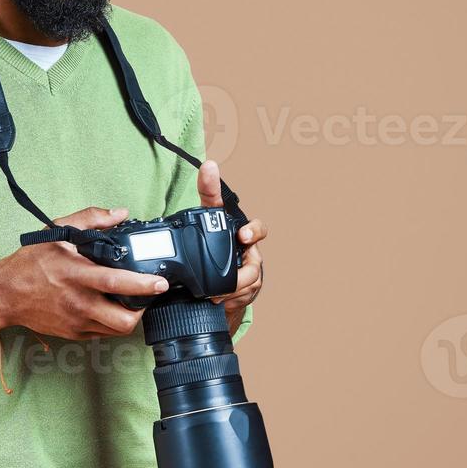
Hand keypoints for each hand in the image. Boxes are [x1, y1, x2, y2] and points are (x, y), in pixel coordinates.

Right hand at [0, 206, 169, 339]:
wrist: (4, 294)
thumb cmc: (30, 262)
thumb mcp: (57, 232)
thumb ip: (90, 219)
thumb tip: (120, 214)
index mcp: (76, 275)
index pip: (117, 283)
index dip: (143, 285)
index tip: (161, 282)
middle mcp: (78, 303)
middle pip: (124, 320)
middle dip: (143, 310)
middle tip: (148, 295)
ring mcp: (76, 322)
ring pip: (116, 330)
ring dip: (130, 316)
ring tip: (131, 300)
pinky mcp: (74, 334)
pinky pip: (103, 333)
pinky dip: (111, 321)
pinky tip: (109, 306)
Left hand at [196, 160, 265, 333]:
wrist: (209, 276)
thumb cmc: (212, 242)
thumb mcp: (208, 217)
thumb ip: (208, 192)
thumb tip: (209, 165)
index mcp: (243, 236)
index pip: (258, 230)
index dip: (254, 231)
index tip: (243, 235)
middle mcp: (250, 255)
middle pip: (254, 267)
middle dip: (241, 278)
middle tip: (223, 285)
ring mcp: (250, 276)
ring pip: (248, 286)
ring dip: (231, 292)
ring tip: (213, 295)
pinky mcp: (245, 294)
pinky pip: (241, 300)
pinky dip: (229, 302)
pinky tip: (217, 302)